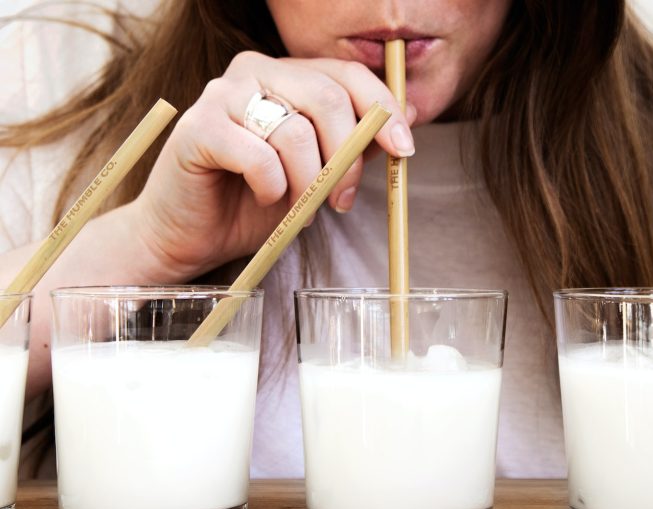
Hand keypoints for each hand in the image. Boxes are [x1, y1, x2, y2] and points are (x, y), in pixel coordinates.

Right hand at [129, 52, 415, 281]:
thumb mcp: (314, 172)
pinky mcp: (198, 127)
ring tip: (298, 210)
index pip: (347, 75)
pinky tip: (264, 198)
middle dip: (346, 158)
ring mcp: (222, 95)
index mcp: (286, 75)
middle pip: (327, 98)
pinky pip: (258, 156)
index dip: (383, 110)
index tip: (403, 150)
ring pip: (295, 132)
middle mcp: (254, 71)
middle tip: (341, 200)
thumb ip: (348, 145)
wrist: (191, 234)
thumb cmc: (251, 202)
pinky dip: (271, 188)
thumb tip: (400, 125)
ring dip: (307, 184)